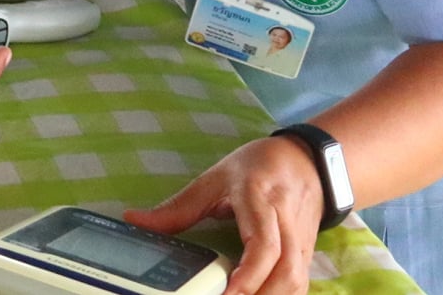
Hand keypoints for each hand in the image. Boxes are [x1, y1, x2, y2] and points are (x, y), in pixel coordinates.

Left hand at [125, 137, 325, 294]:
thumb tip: (134, 220)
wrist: (305, 160)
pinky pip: (301, 284)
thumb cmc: (256, 167)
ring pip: (297, 282)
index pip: (264, 244)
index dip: (248, 275)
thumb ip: (177, 207)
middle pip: (286, 271)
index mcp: (260, 199)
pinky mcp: (308, 254)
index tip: (228, 294)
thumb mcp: (214, 179)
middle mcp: (286, 222)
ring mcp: (302, 241)